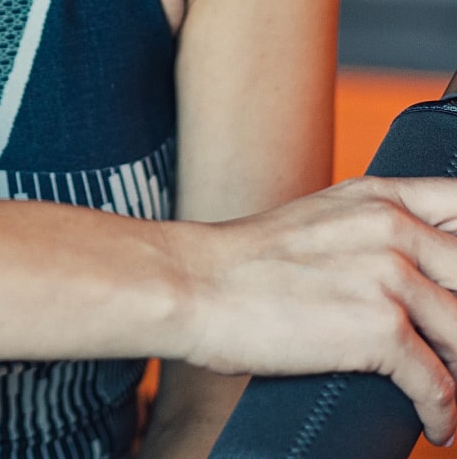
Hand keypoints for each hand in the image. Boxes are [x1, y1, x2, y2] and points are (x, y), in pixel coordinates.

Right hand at [173, 177, 456, 445]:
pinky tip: (435, 425)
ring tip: (449, 396)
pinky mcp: (380, 329)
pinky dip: (444, 414)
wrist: (192, 283)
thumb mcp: (321, 218)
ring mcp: (389, 276)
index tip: (455, 286)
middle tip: (451, 349)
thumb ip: (375, 229)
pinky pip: (442, 385)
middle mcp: (392, 227)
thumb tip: (420, 271)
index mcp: (379, 196)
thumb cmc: (246, 262)